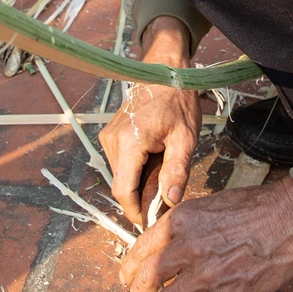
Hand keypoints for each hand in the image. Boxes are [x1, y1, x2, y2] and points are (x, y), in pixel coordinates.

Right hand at [98, 16, 199, 224]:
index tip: (151, 220)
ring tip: (163, 171)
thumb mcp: (185, 137)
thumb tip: (171, 201)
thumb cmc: (177, 101)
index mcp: (128, 142)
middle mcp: (111, 141)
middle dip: (141, 197)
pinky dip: (135, 170)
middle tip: (166, 196)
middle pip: (121, 185)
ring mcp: (107, 137)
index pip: (123, 191)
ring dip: (139, 182)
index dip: (135, 211)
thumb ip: (177, 171)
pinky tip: (154, 160)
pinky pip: (120, 163)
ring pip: (120, 176)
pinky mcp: (109, 135)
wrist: (163, 71)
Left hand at [120, 175, 292, 291]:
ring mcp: (207, 273)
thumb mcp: (209, 205)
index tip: (128, 277)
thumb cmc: (256, 206)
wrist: (292, 217)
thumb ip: (185, 227)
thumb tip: (169, 245)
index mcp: (180, 221)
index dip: (129, 268)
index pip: (140, 250)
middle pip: (146, 279)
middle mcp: (187, 247)